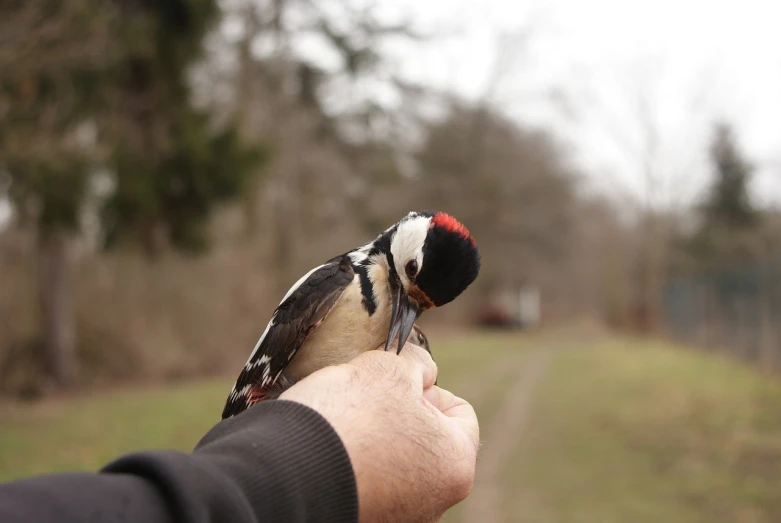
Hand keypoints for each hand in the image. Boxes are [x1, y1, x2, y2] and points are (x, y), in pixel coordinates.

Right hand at [280, 343, 478, 522]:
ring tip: (343, 417)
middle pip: (427, 437)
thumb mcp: (389, 368)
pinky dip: (354, 460)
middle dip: (399, 410)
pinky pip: (368, 480)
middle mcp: (434, 503)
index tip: (394, 380)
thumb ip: (416, 364)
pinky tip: (331, 442)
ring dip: (374, 435)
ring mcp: (397, 516)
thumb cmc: (348, 418)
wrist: (284, 470)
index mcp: (455, 466)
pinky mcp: (364, 517)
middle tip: (366, 393)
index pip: (460, 411)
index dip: (427, 384)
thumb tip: (421, 368)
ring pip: (395, 459)